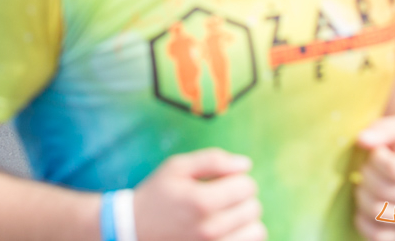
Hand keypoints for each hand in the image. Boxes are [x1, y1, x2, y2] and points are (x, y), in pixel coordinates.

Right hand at [133, 148, 263, 240]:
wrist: (136, 228)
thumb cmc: (158, 195)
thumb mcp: (176, 168)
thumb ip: (212, 160)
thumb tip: (246, 164)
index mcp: (201, 202)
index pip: (246, 186)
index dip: (237, 179)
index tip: (221, 181)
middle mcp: (211, 229)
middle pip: (253, 207)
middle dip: (241, 198)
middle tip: (221, 197)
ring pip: (257, 229)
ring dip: (246, 219)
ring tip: (226, 214)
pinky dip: (244, 235)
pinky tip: (229, 228)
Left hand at [353, 117, 394, 240]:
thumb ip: (384, 129)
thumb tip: (363, 140)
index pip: (391, 168)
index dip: (375, 158)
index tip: (377, 153)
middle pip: (381, 189)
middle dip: (366, 174)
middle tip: (368, 168)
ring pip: (376, 211)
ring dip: (362, 194)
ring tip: (368, 184)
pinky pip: (377, 236)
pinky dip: (363, 221)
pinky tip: (365, 205)